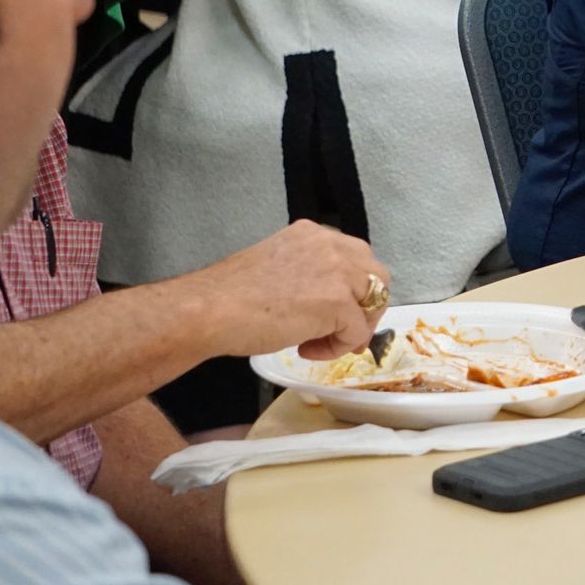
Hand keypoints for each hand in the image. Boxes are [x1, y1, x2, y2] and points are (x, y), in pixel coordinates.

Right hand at [180, 220, 391, 359]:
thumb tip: (323, 304)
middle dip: (365, 307)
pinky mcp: (338, 301)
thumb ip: (307, 276)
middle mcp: (331, 244)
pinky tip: (304, 350)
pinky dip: (338, 348)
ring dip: (354, 328)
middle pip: (376, 276)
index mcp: (314, 234)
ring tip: (320, 343)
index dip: (352, 290)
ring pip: (374, 302)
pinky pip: (357, 331)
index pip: (355, 258)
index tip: (335, 313)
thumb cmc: (230, 297)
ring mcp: (338, 270)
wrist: (208, 310)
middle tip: (341, 333)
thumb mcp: (279, 270)